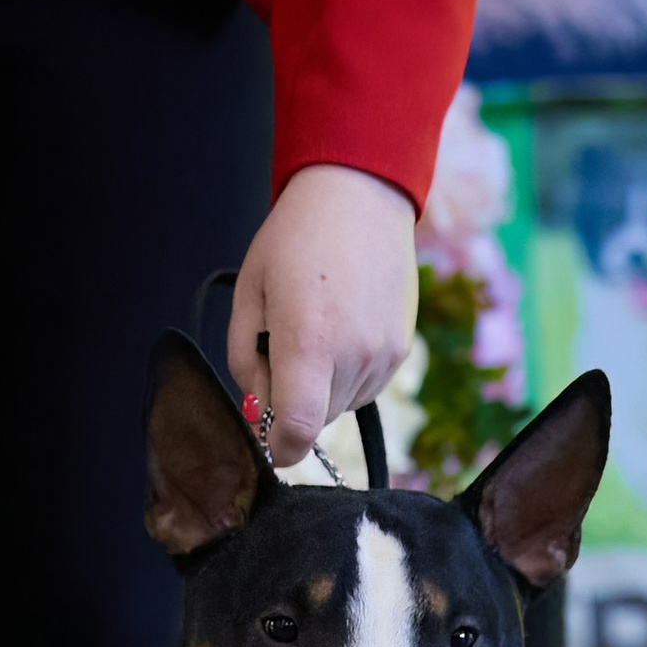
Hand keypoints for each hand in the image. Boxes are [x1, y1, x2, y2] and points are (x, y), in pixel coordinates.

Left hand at [227, 166, 417, 469]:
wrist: (358, 198)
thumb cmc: (292, 241)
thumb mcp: (249, 294)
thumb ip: (245, 359)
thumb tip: (259, 409)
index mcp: (308, 342)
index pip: (299, 430)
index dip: (280, 448)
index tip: (269, 441)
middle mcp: (353, 355)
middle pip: (316, 418)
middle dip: (292, 402)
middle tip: (279, 349)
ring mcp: (383, 354)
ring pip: (341, 404)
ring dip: (320, 387)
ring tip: (313, 328)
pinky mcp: (401, 349)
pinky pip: (365, 385)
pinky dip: (346, 373)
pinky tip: (338, 327)